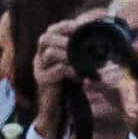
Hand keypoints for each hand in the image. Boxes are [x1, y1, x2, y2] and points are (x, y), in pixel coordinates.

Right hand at [29, 17, 79, 138]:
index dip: (65, 26)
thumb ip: (80, 53)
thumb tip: (98, 41)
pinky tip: (80, 77)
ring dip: (69, 54)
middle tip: (81, 43)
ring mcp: (38, 69)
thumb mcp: (75, 66)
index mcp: (46, 50)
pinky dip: (71, 70)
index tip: (80, 26)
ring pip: (49, 53)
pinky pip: (56, 70)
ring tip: (83, 61)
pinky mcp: (42, 81)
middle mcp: (39, 57)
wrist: (56, 112)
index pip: (51, 30)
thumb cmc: (68, 87)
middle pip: (45, 38)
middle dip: (65, 37)